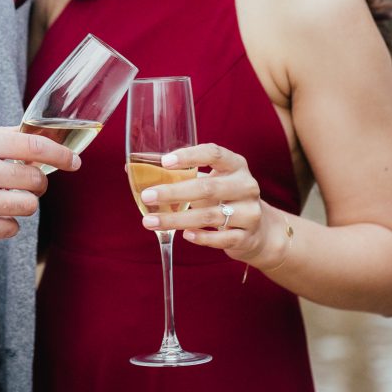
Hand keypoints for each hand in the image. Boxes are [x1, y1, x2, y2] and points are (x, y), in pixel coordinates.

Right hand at [0, 127, 80, 246]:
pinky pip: (12, 228)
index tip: (73, 161)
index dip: (59, 154)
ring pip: (28, 206)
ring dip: (24, 204)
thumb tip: (36, 140)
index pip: (32, 145)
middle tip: (28, 183)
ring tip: (7, 200)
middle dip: (38, 183)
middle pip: (35, 179)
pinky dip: (7, 223)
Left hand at [138, 144, 281, 266]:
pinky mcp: (247, 236)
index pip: (214, 153)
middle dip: (173, 192)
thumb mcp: (211, 181)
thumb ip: (180, 175)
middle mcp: (245, 186)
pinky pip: (221, 238)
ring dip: (177, 219)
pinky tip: (184, 235)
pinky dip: (201, 237)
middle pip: (207, 187)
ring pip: (210, 215)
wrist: (260, 229)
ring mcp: (249, 212)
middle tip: (147, 196)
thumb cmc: (225, 198)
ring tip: (150, 222)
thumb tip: (131, 168)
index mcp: (235, 165)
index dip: (189, 156)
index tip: (164, 162)